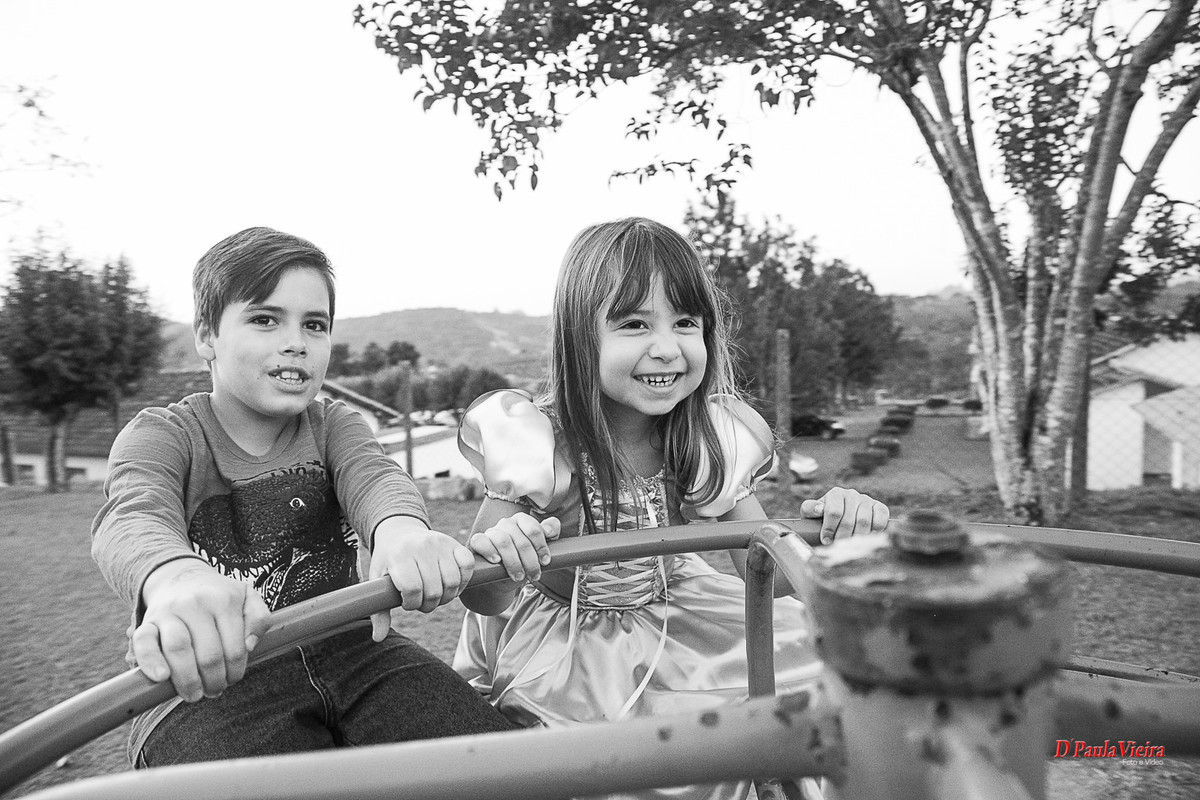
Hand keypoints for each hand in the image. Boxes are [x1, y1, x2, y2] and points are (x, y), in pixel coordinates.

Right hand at [134, 558, 271, 702]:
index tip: (233, 679)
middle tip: (215, 690)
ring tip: (194, 693)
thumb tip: (250, 645)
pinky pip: (144, 642)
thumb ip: (259, 618)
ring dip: (188, 680)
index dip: (235, 671)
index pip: (235, 647)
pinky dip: (150, 662)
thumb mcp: (248, 598)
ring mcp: (169, 612)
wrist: (181, 577)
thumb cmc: (218, 596)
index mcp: (224, 601)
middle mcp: (196, 604)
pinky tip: (161, 677)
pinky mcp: (147, 621)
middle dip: (214, 681)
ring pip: (179, 649)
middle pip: (208, 654)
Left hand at [369, 515, 475, 640]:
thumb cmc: (388, 561)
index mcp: (399, 556)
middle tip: (423, 601)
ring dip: (446, 596)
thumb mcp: (377, 581)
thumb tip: (378, 638)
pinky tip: (452, 585)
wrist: (399, 531)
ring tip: (437, 595)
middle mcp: (421, 547)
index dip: (412, 603)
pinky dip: (463, 581)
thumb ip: (379, 610)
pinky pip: (467, 566)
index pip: (412, 588)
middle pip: (434, 589)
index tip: (407, 602)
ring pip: (453, 581)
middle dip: (429, 604)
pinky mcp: (455, 543)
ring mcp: (440, 544)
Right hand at [469, 514, 560, 582]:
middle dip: (530, 560)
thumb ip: (550, 532)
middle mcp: (506, 523)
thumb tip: (549, 531)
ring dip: (513, 562)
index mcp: (522, 521)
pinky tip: (497, 561)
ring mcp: (491, 531)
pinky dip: (489, 551)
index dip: (541, 546)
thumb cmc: (523, 560)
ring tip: (519, 576)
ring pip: (503, 541)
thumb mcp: (539, 548)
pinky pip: (480, 541)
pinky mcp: (477, 541)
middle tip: (535, 575)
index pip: (533, 528)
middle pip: (520, 539)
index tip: (546, 561)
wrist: (500, 577)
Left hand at [801, 488, 889, 544]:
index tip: (826, 540)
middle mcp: (852, 494)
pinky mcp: (880, 508)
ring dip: (856, 537)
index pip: (834, 512)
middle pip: (849, 520)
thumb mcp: (811, 513)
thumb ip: (810, 509)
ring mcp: (867, 500)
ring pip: (864, 521)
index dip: (829, 529)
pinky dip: (875, 529)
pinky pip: (881, 518)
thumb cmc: (822, 519)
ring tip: (850, 544)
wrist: (839, 521)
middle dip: (842, 537)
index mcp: (836, 494)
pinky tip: (867, 537)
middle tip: (838, 545)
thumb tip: (819, 509)